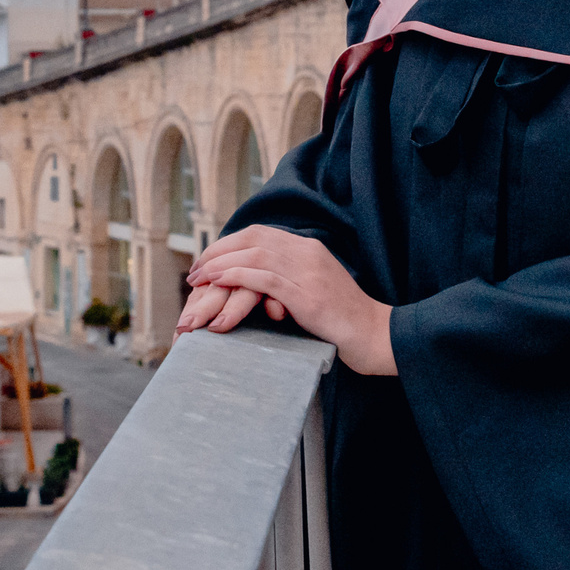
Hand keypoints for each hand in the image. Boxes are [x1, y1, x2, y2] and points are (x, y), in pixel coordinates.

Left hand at [183, 225, 397, 374]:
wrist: (375, 335)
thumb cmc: (344, 321)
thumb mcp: (315, 290)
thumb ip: (289, 280)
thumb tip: (257, 284)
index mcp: (310, 248)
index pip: (260, 234)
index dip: (230, 244)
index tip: (208, 259)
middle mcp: (307, 252)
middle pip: (252, 239)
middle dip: (218, 251)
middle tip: (195, 269)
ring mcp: (307, 272)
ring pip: (254, 255)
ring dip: (220, 264)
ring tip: (199, 278)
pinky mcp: (306, 294)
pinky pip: (264, 278)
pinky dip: (235, 276)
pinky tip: (218, 283)